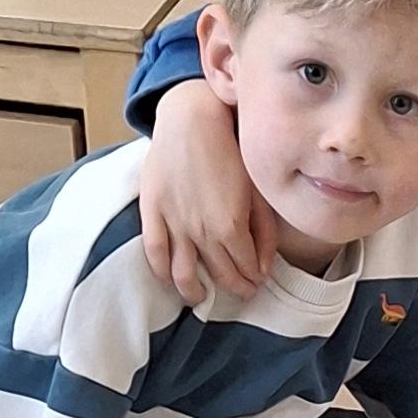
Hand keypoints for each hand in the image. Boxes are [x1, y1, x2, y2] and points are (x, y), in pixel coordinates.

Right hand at [139, 84, 277, 298]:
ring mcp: (175, 223)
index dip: (254, 279)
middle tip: (240, 291)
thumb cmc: (230, 151)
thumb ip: (264, 232)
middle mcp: (202, 232)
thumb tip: (265, 266)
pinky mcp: (153, 211)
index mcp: (232, 227)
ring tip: (201, 296)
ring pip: (184, 274)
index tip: (256, 281)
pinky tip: (170, 279)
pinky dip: (162, 271)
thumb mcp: (258, 191)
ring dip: (195, 292)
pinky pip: (155, 252)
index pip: (246, 269)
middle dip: (234, 287)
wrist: (192, 120)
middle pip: (220, 275)